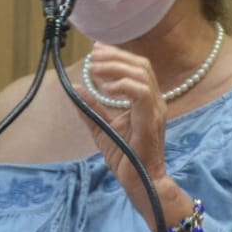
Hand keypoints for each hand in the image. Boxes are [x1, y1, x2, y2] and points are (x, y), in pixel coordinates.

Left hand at [78, 44, 169, 209]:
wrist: (140, 182)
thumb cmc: (126, 156)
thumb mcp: (101, 127)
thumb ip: (91, 108)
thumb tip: (76, 87)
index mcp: (146, 100)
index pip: (137, 67)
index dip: (117, 54)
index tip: (95, 49)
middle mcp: (155, 101)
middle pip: (141, 65)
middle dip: (115, 56)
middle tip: (92, 55)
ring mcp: (155, 110)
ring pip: (141, 75)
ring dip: (116, 67)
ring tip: (94, 68)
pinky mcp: (150, 121)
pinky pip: (141, 93)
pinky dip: (122, 85)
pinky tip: (106, 89)